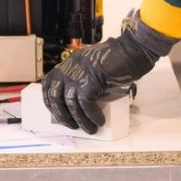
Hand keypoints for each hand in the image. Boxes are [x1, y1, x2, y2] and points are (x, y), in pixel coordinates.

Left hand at [41, 13, 176, 133]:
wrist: (132, 51)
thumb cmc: (118, 59)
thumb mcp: (94, 66)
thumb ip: (85, 77)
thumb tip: (80, 103)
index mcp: (70, 62)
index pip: (49, 82)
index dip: (49, 101)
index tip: (56, 113)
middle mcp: (70, 67)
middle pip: (55, 95)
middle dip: (62, 114)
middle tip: (71, 125)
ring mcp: (79, 73)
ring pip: (70, 103)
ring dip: (79, 120)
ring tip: (90, 129)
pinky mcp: (89, 81)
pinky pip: (85, 104)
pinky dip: (91, 116)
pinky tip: (99, 121)